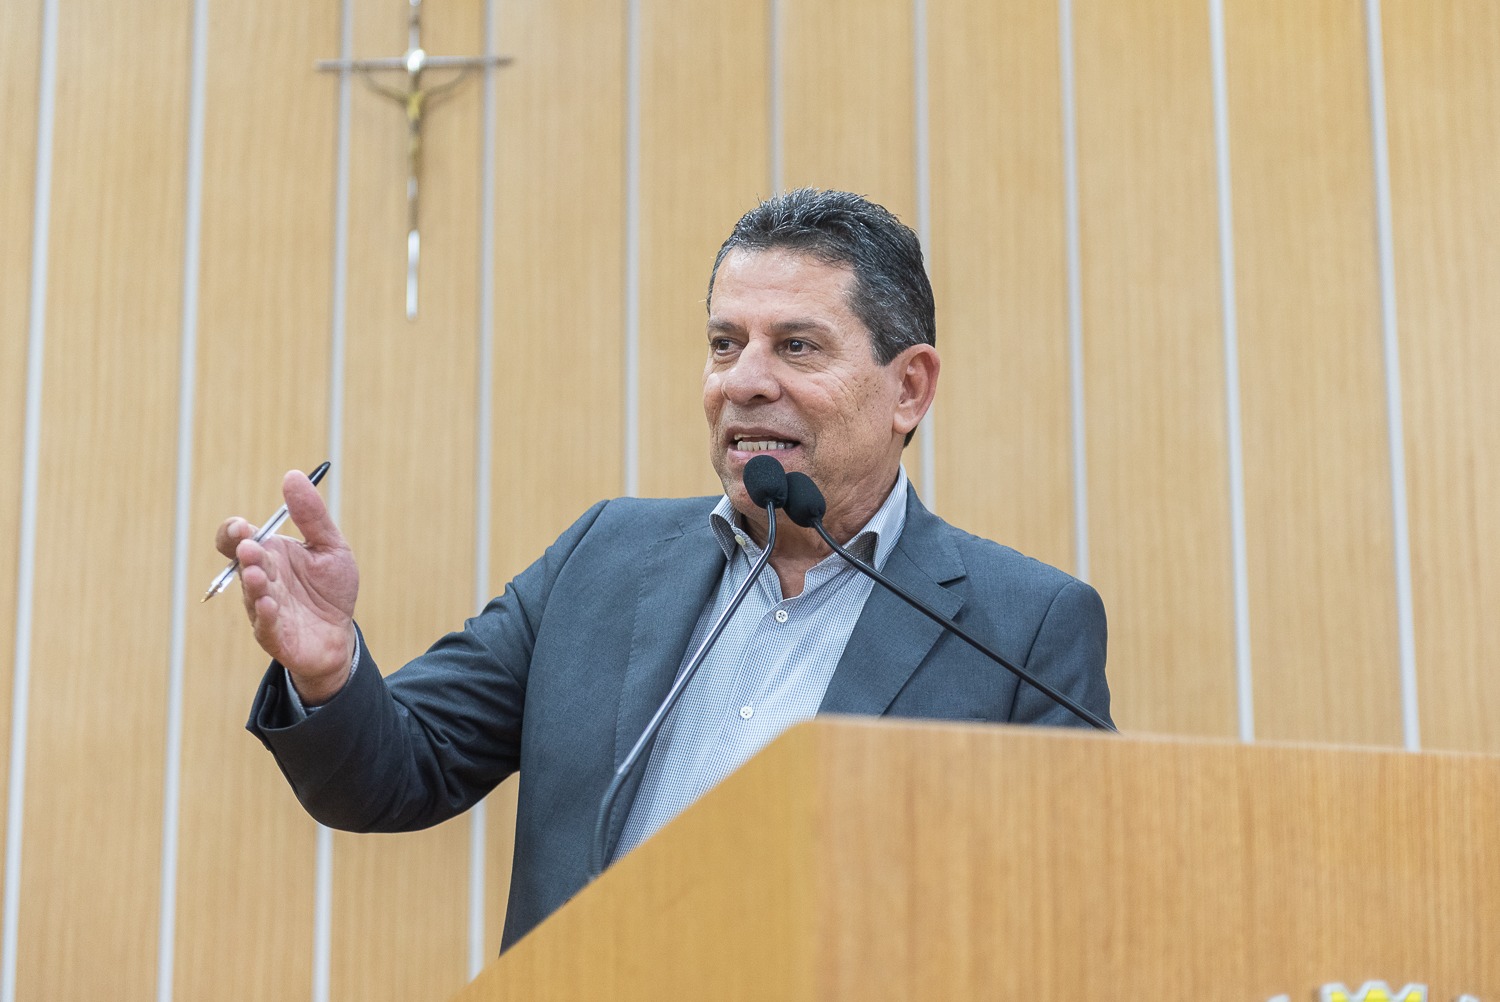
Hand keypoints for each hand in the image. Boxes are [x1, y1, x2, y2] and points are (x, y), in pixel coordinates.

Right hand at [216, 470, 358, 704]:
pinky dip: (266, 615)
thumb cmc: (330, 589)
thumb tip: (293, 475)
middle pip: (244, 563)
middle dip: (246, 553)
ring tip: (259, 573)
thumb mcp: (330, 547)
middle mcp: (261, 579)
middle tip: (250, 545)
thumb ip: (312, 515)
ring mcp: (264, 608)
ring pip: (253, 594)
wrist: (339, 635)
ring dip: (254, 583)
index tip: (242, 525)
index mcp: (269, 554)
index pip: (237, 539)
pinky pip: (265, 625)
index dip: (233, 532)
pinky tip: (270, 605)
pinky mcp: (274, 635)